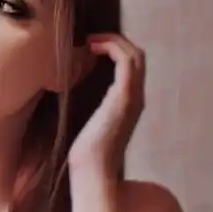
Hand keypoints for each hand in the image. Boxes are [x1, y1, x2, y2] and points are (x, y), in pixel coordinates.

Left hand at [67, 32, 145, 173]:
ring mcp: (133, 97)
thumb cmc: (86, 153)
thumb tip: (74, 96)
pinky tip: (92, 46)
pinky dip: (111, 46)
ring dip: (114, 41)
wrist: (92, 170)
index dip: (116, 51)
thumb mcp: (90, 124)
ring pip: (135, 55)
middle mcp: (137, 98)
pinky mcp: (124, 97)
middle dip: (117, 42)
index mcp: (130, 104)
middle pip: (138, 57)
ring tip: (92, 41)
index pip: (133, 68)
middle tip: (92, 40)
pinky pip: (126, 61)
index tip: (92, 47)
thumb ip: (91, 109)